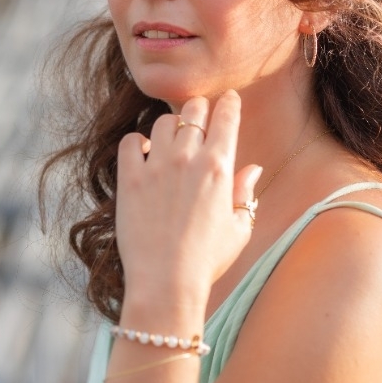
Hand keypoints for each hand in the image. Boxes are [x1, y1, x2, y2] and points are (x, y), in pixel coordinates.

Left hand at [116, 92, 261, 309]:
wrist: (166, 282)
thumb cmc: (206, 260)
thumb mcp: (238, 228)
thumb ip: (244, 193)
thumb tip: (252, 169)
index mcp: (219, 168)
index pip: (226, 118)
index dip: (229, 104)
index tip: (228, 100)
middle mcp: (188, 160)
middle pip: (194, 112)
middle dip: (199, 111)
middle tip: (198, 120)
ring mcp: (156, 167)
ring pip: (163, 123)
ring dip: (170, 127)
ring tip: (171, 141)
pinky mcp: (129, 180)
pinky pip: (130, 142)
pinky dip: (138, 143)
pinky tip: (144, 154)